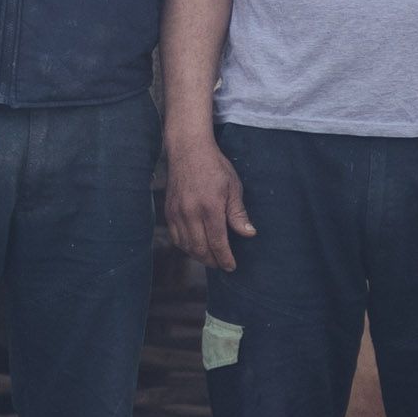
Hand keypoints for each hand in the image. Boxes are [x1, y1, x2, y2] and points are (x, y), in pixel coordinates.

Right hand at [161, 126, 253, 270]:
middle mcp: (191, 213)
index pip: (217, 242)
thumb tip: (248, 234)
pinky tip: (195, 246)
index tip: (231, 266)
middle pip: (200, 248)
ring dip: (198, 256)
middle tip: (222, 265)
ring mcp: (177, 212)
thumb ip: (238, 213)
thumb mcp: (233, 187)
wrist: (188, 150)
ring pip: (186, 246)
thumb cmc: (215, 167)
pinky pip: (175, 237)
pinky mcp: (169, 211)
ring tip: (210, 258)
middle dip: (212, 261)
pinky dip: (185, 246)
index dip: (225, 258)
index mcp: (210, 207)